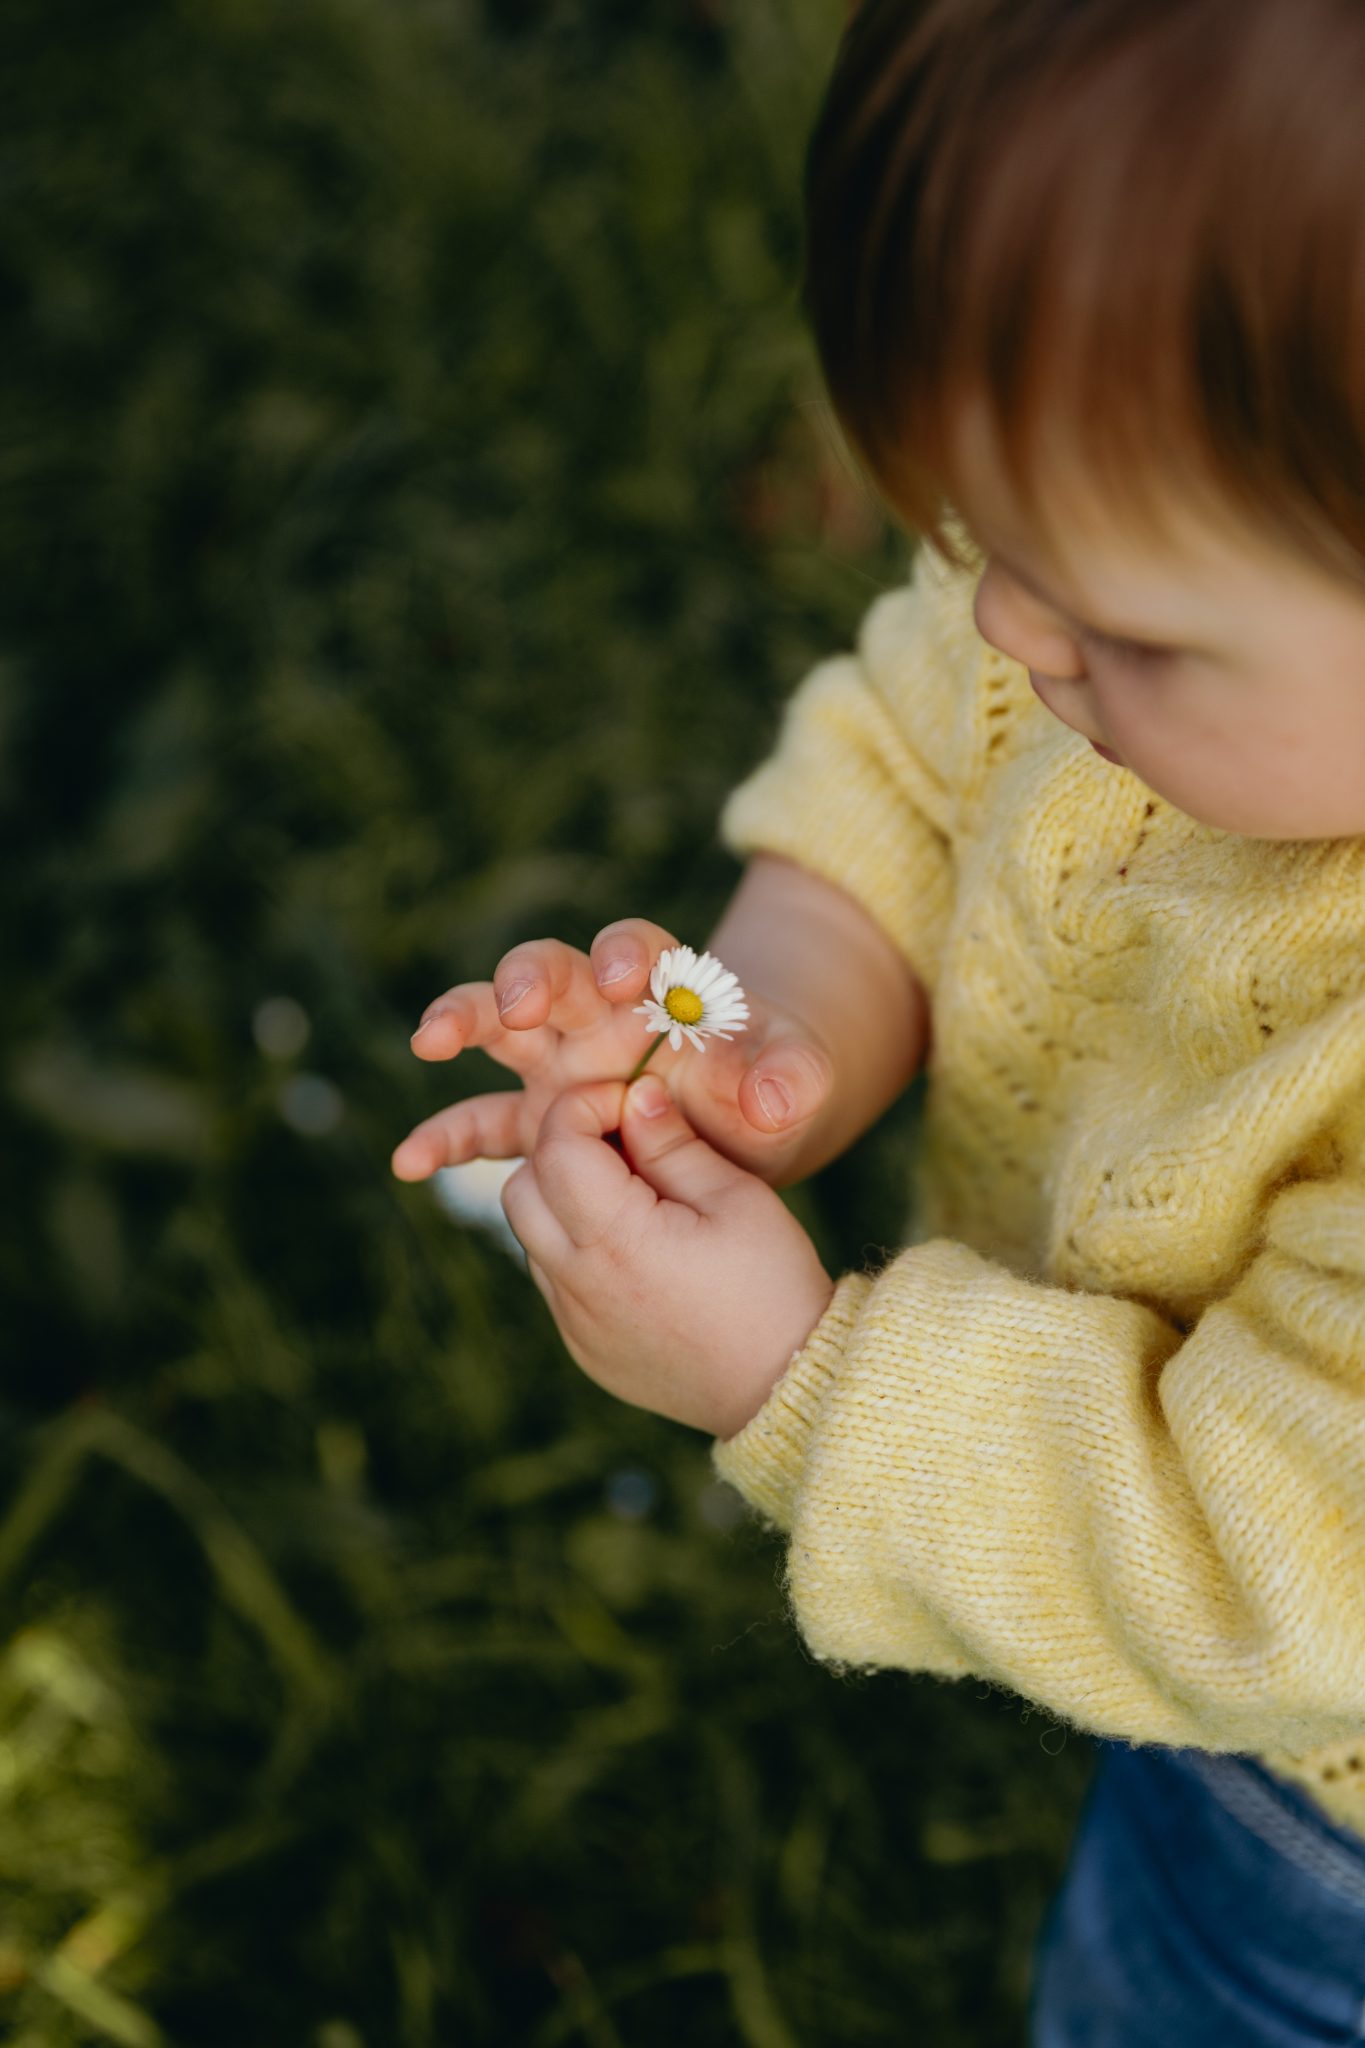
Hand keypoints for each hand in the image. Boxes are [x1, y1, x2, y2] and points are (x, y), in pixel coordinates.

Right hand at [390, 918, 834, 1187]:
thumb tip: (768, 1098)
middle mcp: (597, 1012)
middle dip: (527, 978)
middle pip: (549, 970)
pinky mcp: (539, 1119)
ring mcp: (559, 1063)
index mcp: (660, 985)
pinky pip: (484, 1123)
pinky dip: (446, 1137)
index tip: (623, 978)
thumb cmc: (773, 1084)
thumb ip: (794, 1079)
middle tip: (516, 1003)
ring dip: (461, 1023)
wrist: (749, 1127)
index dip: (624, 955)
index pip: (635, 948)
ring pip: (498, 1027)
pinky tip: (411, 1161)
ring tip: (428, 1041)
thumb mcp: (797, 1081)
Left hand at [500, 1073, 834, 1438]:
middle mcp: (577, 1284)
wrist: (789, 1388)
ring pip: (532, 1235)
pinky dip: (579, 1250)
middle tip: (626, 1146)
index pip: (557, 1145)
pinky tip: (641, 1250)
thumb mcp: (736, 1198)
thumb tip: (636, 1096)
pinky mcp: (582, 1348)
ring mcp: (574, 1323)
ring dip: (567, 1203)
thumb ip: (673, 1144)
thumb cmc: (773, 1287)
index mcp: (614, 1239)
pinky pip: (556, 1281)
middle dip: (563, 1151)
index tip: (630, 1103)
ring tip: (638, 1200)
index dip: (586, 1107)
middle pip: (521, 1188)